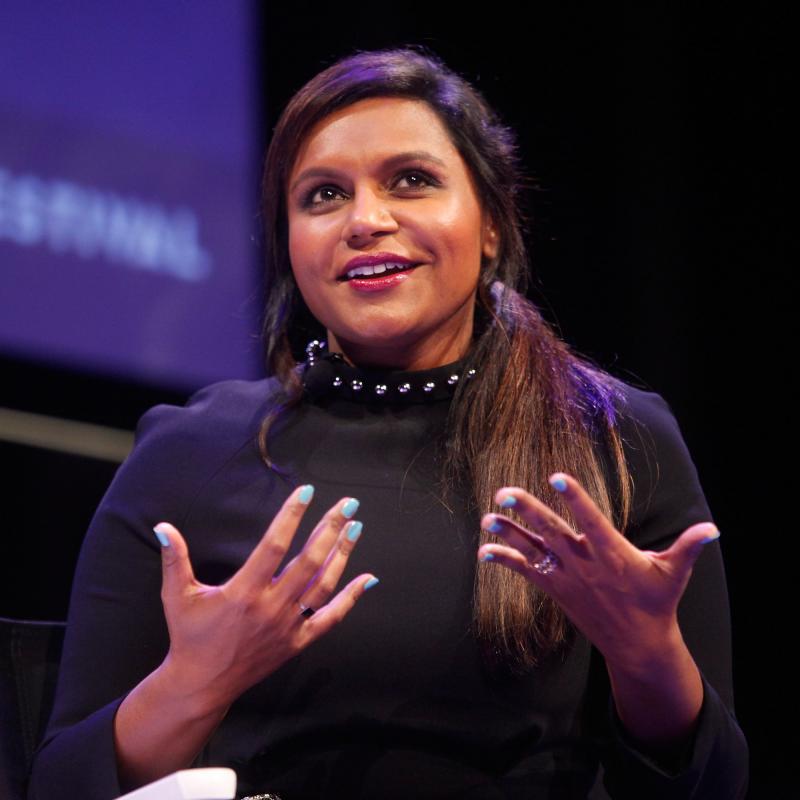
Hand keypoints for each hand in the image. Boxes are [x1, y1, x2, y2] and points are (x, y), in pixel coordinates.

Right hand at [152, 485, 376, 713]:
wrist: (201, 685)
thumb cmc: (189, 636)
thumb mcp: (176, 596)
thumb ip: (174, 559)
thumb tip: (163, 526)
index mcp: (243, 592)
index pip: (274, 545)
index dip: (292, 516)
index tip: (308, 492)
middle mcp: (271, 607)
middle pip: (309, 561)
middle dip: (330, 529)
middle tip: (348, 504)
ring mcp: (288, 626)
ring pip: (324, 586)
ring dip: (342, 555)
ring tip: (356, 528)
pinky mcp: (298, 642)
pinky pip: (331, 619)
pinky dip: (351, 599)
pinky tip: (368, 579)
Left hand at [477, 472, 718, 673]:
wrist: (637, 644)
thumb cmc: (657, 602)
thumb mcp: (674, 573)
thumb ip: (688, 546)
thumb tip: (713, 529)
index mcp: (613, 553)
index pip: (591, 520)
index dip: (576, 498)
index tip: (558, 476)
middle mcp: (585, 564)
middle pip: (552, 531)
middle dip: (527, 511)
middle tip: (503, 492)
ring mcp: (567, 577)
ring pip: (534, 550)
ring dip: (508, 534)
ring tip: (486, 518)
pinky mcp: (556, 589)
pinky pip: (526, 573)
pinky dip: (505, 561)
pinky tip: (484, 552)